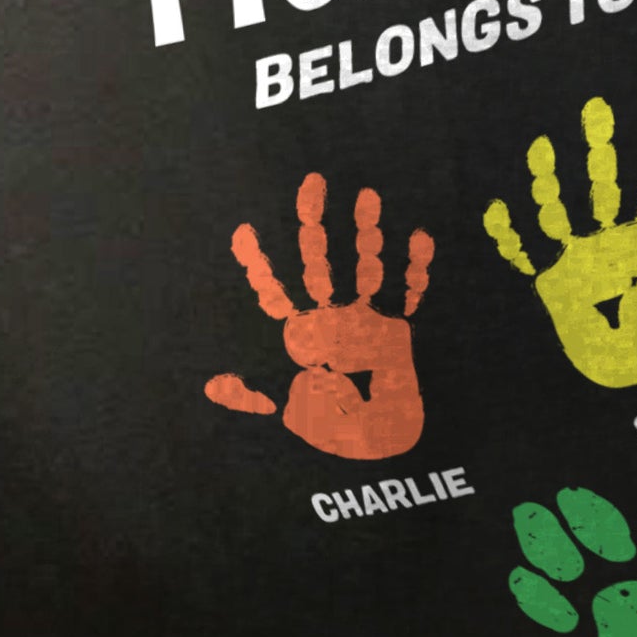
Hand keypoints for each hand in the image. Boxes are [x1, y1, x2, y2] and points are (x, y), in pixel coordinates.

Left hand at [206, 173, 432, 460]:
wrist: (383, 453)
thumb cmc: (335, 434)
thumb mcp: (287, 417)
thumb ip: (252, 399)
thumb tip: (214, 385)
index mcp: (303, 337)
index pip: (275, 293)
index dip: (259, 263)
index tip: (244, 229)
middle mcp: (334, 321)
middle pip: (320, 264)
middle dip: (315, 225)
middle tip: (311, 182)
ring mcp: (369, 323)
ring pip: (365, 268)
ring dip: (366, 234)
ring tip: (367, 195)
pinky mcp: (402, 332)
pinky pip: (411, 295)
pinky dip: (417, 268)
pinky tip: (422, 235)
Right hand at [482, 97, 636, 388]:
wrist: (634, 378)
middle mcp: (610, 243)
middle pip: (605, 189)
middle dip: (600, 153)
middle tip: (596, 109)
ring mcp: (578, 261)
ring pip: (562, 212)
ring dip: (551, 181)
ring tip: (540, 145)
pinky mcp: (553, 285)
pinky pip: (526, 257)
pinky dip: (510, 235)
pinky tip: (497, 208)